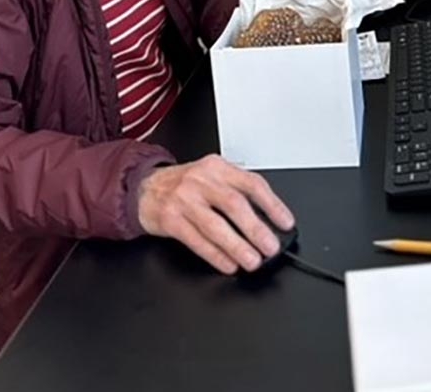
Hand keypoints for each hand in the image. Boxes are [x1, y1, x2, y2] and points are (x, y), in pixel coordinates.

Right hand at [137, 153, 295, 274]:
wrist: (145, 188)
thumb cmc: (185, 184)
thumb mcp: (211, 176)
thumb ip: (236, 190)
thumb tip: (268, 217)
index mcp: (218, 167)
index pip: (251, 183)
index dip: (272, 204)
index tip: (285, 222)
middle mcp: (201, 180)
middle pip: (234, 205)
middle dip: (256, 229)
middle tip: (270, 247)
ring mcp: (184, 199)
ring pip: (216, 226)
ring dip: (237, 246)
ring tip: (253, 261)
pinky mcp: (171, 219)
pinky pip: (197, 241)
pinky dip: (215, 255)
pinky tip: (229, 264)